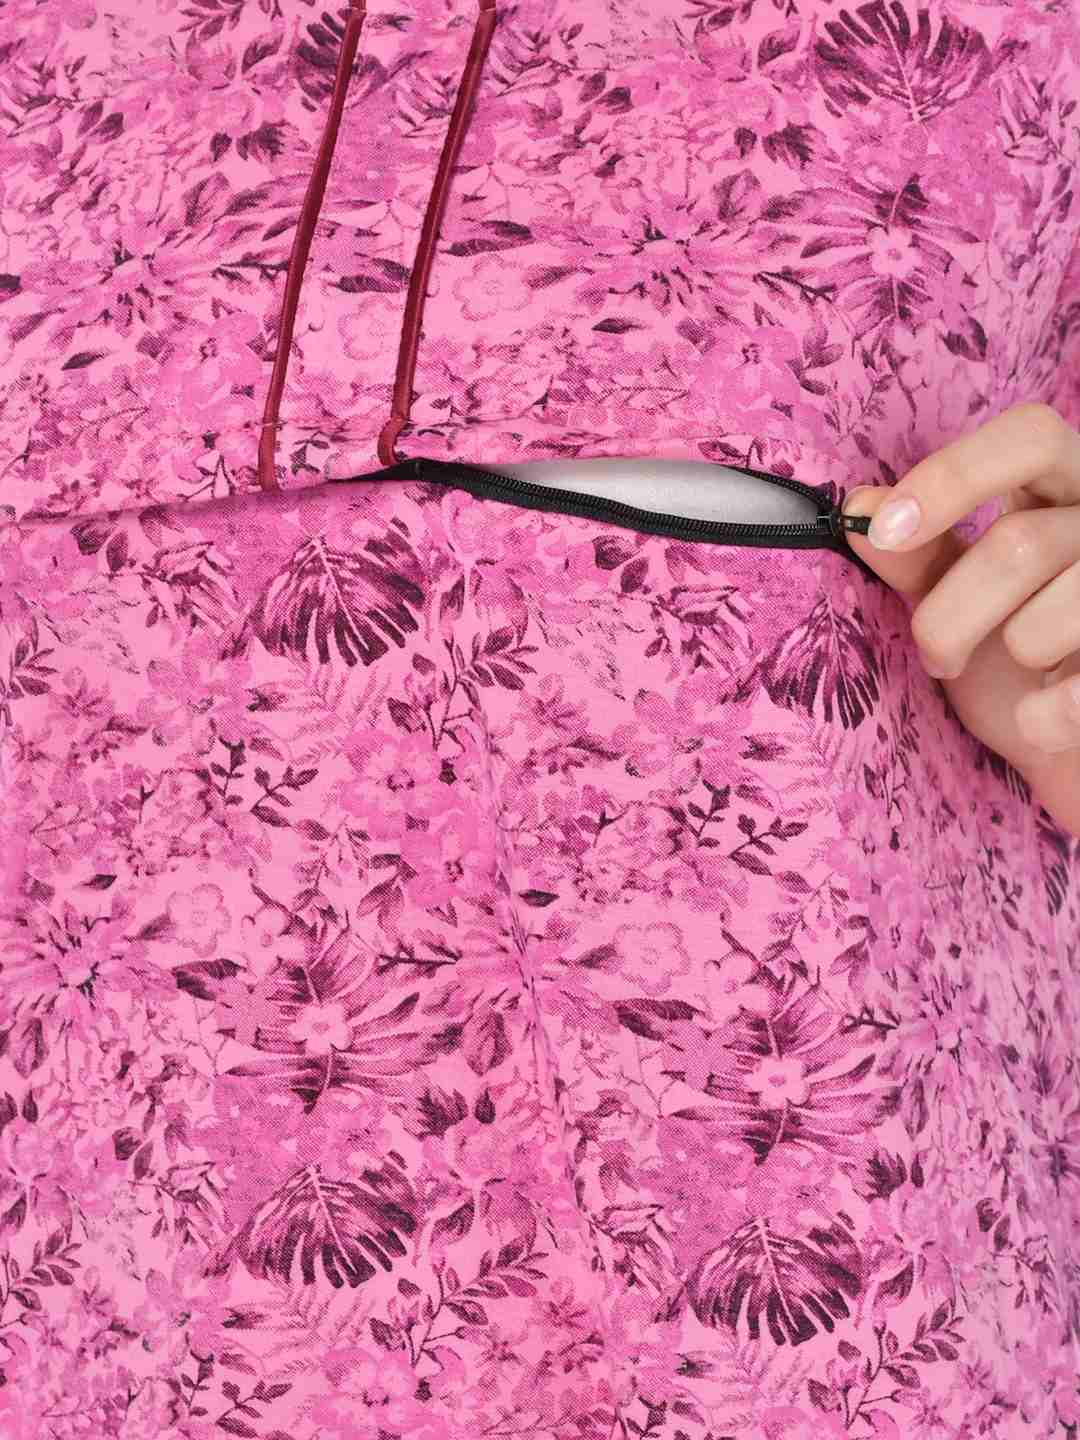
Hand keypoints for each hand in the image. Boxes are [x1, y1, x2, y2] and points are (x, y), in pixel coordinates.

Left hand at [841, 401, 1079, 838]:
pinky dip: (1042, 717)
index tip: (883, 530)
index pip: (1029, 436)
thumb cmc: (1017, 660)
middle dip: (949, 619)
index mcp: (1069, 485)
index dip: (953, 477)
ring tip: (1019, 675)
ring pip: (1043, 622)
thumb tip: (858, 506)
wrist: (1072, 737)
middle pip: (1020, 545)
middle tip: (937, 658)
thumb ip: (918, 552)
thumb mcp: (960, 596)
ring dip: (1007, 660)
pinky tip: (1041, 719)